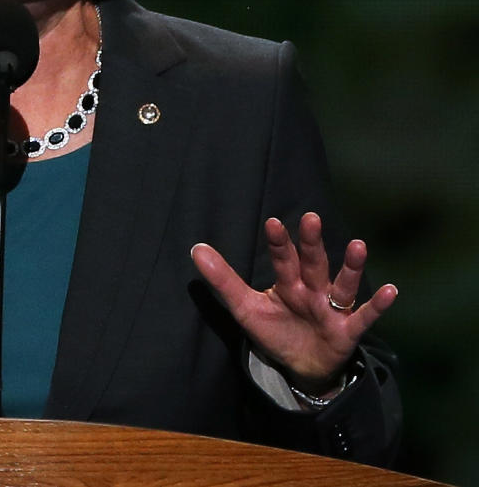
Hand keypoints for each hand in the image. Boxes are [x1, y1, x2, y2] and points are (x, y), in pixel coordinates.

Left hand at [191, 211, 396, 389]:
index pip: (282, 259)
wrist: (301, 367)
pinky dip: (377, 304)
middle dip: (311, 243)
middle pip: (312, 263)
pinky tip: (391, 290)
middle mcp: (312, 289)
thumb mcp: (245, 308)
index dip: (278, 243)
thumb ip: (223, 280)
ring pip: (342, 284)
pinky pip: (365, 317)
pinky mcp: (347, 331)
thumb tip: (196, 249)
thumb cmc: (275, 330)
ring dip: (352, 266)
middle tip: (310, 218)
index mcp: (287, 282)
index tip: (272, 222)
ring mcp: (332, 308)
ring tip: (358, 246)